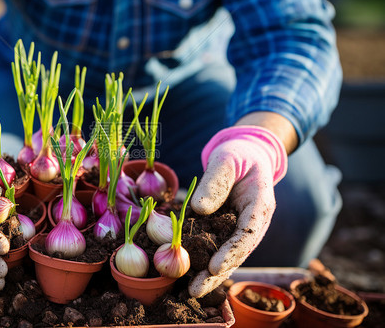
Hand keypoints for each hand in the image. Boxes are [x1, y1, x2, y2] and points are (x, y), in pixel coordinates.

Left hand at [188, 126, 287, 296]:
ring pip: (227, 255)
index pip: (248, 232)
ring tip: (191, 290)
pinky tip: (187, 275)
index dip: (232, 251)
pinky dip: (203, 261)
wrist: (243, 156)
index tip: (214, 266)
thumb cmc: (236, 155)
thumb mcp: (225, 160)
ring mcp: (241, 228)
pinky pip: (216, 247)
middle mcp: (254, 222)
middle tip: (195, 289)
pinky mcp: (227, 230)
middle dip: (217, 272)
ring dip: (209, 274)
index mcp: (260, 205)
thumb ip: (214, 181)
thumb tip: (198, 208)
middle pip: (237, 252)